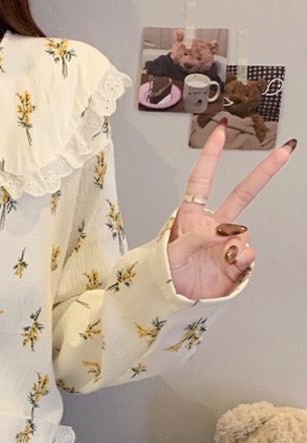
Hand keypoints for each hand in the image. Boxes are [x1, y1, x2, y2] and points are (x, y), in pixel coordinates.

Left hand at [167, 123, 293, 299]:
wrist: (172, 303)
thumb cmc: (164, 277)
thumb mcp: (169, 255)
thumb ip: (192, 240)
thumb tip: (218, 233)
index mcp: (190, 219)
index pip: (202, 182)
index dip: (210, 157)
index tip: (219, 133)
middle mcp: (212, 228)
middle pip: (242, 194)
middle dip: (263, 172)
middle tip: (284, 151)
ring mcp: (227, 244)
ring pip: (244, 232)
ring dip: (232, 243)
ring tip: (214, 259)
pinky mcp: (237, 262)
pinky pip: (249, 252)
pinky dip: (243, 256)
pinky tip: (233, 261)